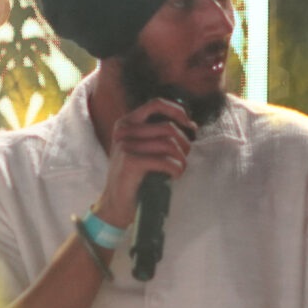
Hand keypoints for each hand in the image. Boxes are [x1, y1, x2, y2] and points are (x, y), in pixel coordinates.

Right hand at [96, 99, 196, 227]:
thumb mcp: (142, 148)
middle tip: (184, 157)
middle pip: (168, 128)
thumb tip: (191, 124)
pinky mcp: (130, 162)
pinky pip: (166, 161)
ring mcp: (125, 146)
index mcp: (126, 123)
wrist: (116, 203)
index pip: (156, 104)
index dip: (177, 111)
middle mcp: (123, 131)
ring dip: (182, 160)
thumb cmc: (135, 176)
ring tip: (180, 169)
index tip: (190, 125)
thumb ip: (158, 134)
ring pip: (170, 145)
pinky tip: (174, 176)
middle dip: (184, 143)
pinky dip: (176, 169)